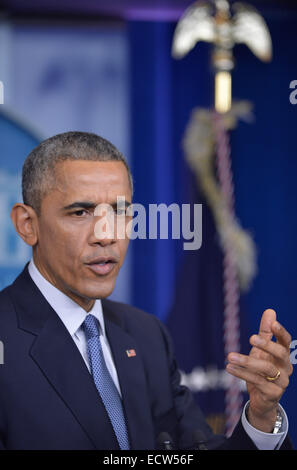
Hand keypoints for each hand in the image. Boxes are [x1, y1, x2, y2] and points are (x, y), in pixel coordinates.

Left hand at [226, 309, 292, 432]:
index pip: (286, 341)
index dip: (281, 332)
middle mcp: (286, 368)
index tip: (273, 323)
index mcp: (284, 355)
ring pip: (266, 368)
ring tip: (230, 355)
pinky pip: (257, 381)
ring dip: (246, 361)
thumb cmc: (262, 370)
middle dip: (266, 345)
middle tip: (250, 338)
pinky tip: (229, 367)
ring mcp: (281, 382)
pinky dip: (241, 373)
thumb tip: (270, 311)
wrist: (263, 400)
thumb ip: (265, 333)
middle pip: (280, 354)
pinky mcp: (272, 393)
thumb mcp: (262, 350)